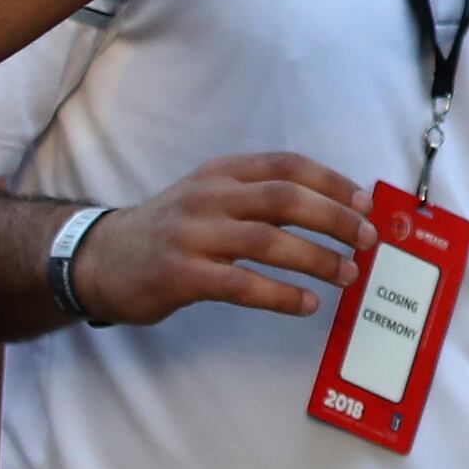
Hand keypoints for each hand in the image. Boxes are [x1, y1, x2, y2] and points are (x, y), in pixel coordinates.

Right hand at [70, 154, 373, 323]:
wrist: (101, 259)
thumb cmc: (169, 231)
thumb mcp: (209, 197)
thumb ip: (257, 198)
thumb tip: (329, 212)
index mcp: (222, 172)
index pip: (287, 165)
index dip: (332, 182)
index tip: (365, 203)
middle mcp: (209, 197)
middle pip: (285, 199)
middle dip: (335, 218)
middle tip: (367, 239)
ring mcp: (193, 235)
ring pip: (268, 241)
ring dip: (316, 258)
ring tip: (348, 274)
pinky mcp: (182, 275)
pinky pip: (242, 284)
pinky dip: (281, 294)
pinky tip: (307, 303)